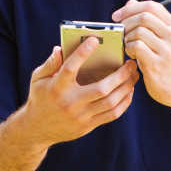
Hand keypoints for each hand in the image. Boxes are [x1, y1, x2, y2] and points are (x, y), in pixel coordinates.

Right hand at [22, 38, 138, 147]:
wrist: (36, 130)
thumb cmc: (40, 98)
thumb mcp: (38, 79)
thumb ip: (50, 63)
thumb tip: (60, 48)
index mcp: (57, 87)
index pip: (70, 67)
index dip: (82, 53)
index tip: (95, 40)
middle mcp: (70, 102)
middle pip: (101, 89)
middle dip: (120, 75)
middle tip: (131, 63)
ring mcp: (80, 116)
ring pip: (110, 102)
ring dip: (126, 88)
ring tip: (134, 75)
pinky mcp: (88, 126)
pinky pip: (112, 114)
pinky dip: (124, 102)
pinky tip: (129, 91)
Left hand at [113, 0, 170, 108]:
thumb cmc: (168, 60)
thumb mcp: (164, 38)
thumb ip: (149, 20)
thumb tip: (130, 3)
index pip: (152, 6)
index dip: (130, 8)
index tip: (117, 16)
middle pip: (144, 16)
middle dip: (126, 22)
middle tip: (120, 32)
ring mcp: (166, 51)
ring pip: (138, 32)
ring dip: (126, 37)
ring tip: (127, 45)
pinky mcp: (157, 65)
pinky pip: (136, 47)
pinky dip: (128, 48)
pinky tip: (130, 54)